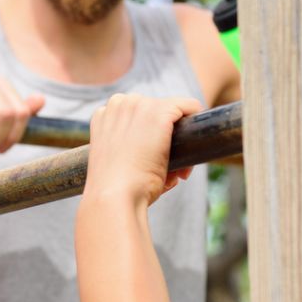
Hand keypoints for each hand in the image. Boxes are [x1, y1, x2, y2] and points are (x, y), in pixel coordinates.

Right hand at [83, 94, 201, 207]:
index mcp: (104, 115)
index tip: (153, 157)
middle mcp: (120, 104)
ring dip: (179, 137)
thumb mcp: (115, 163)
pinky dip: (197, 122)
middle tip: (170, 169)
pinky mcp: (160, 112)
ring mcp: (140, 106)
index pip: (136, 113)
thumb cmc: (114, 190)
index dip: (148, 134)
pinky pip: (190, 106)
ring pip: (173, 111)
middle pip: (154, 109)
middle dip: (165, 135)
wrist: (115, 197)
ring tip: (179, 170)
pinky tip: (197, 142)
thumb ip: (128, 151)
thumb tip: (166, 163)